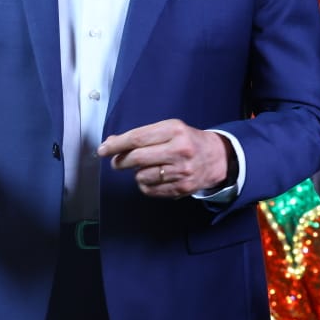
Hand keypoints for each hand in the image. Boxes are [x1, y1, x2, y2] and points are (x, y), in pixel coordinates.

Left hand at [98, 119, 230, 198]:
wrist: (217, 157)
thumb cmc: (188, 141)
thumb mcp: (169, 129)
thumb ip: (142, 135)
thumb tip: (111, 142)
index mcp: (174, 130)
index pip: (137, 138)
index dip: (116, 145)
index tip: (103, 150)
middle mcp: (179, 150)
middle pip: (137, 158)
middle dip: (120, 161)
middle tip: (117, 162)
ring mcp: (182, 171)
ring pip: (142, 176)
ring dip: (136, 174)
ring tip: (144, 168)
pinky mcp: (182, 187)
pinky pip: (151, 190)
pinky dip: (145, 185)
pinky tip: (152, 178)